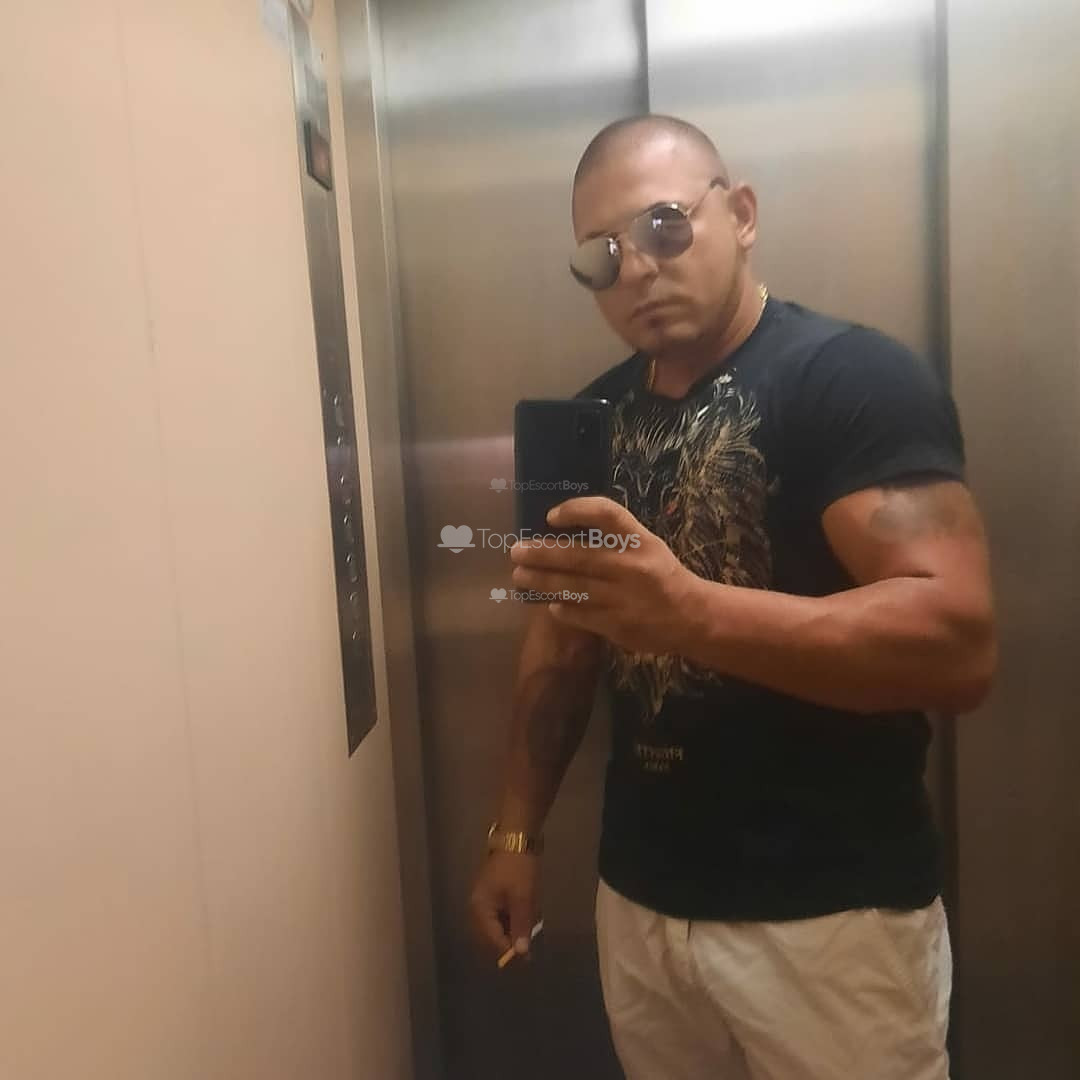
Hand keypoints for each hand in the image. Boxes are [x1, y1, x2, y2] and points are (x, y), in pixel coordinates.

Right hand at [469, 851, 541, 959]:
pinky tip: (528, 917)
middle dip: (511, 942)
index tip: (528, 958)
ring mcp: (485, 899)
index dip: (509, 951)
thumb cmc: (518, 868)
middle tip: (531, 948)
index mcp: (480, 908)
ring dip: (514, 930)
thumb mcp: (522, 897)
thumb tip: (521, 953)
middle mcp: (477, 906)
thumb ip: (521, 926)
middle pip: (491, 935)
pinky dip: (514, 918)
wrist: (517, 836)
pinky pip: (502, 914)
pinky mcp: (494, 893)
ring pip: (498, 925)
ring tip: (532, 930)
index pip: (492, 939)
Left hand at [509, 496, 700, 654]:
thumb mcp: (645, 545)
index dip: (576, 511)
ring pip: (573, 588)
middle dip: (542, 553)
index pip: (605, 514)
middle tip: (516, 551)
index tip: (551, 517)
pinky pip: (580, 614)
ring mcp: (623, 598)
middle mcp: (630, 566)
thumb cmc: (659, 574)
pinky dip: (562, 608)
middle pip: (578, 556)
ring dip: (542, 581)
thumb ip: (612, 537)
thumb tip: (560, 530)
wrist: (690, 616)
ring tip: (520, 576)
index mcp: (639, 540)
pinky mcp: (618, 625)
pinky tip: (549, 603)